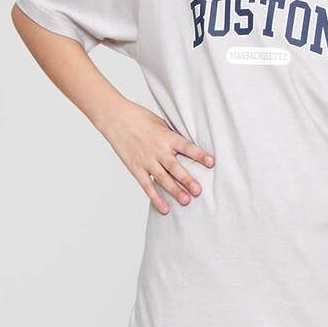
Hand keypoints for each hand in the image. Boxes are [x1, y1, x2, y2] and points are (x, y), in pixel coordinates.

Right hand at [100, 101, 214, 213]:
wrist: (115, 118)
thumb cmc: (139, 118)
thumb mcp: (161, 123)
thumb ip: (173, 137)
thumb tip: (188, 149)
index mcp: (167, 136)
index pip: (186, 147)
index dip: (199, 155)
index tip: (211, 163)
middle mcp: (158, 150)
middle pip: (175, 167)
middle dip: (187, 179)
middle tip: (198, 191)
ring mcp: (146, 160)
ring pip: (163, 178)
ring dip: (175, 191)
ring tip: (186, 201)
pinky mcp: (136, 168)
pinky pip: (147, 186)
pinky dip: (156, 198)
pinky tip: (165, 208)